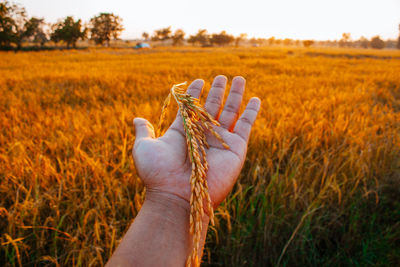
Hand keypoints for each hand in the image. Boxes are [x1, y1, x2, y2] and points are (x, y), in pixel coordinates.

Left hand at [133, 75, 260, 207]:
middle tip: (221, 76)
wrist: (177, 196)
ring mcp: (219, 141)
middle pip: (212, 106)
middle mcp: (202, 134)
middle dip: (217, 90)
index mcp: (182, 132)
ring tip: (238, 78)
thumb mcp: (144, 148)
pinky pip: (246, 126)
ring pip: (230, 111)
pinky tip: (255, 99)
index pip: (191, 108)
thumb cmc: (157, 174)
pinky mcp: (235, 148)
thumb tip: (137, 119)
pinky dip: (251, 112)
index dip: (195, 93)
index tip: (198, 80)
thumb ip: (144, 132)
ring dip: (235, 95)